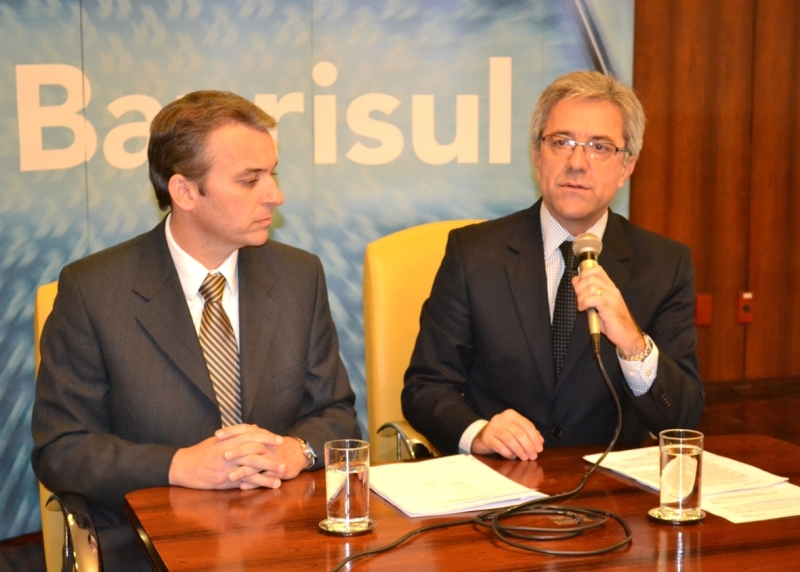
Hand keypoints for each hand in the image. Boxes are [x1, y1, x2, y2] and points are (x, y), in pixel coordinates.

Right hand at [169, 424, 294, 489]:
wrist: (182, 466)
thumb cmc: (199, 452)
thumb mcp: (217, 440)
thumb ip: (235, 435)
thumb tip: (252, 428)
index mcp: (227, 440)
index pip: (251, 435)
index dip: (266, 437)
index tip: (278, 440)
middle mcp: (228, 452)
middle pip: (254, 450)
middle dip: (271, 454)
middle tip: (284, 456)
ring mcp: (226, 467)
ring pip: (251, 467)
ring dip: (268, 470)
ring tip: (281, 472)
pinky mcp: (224, 480)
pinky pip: (244, 481)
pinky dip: (258, 483)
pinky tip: (268, 485)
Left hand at [225, 432, 308, 489]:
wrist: (295, 454)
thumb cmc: (272, 447)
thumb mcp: (260, 437)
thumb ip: (245, 435)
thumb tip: (223, 435)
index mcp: (260, 435)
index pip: (244, 429)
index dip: (231, 431)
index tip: (216, 435)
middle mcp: (267, 445)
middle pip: (251, 446)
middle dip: (237, 451)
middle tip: (223, 456)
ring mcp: (273, 458)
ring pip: (257, 464)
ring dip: (243, 471)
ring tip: (229, 476)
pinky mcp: (278, 471)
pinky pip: (264, 477)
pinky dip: (253, 483)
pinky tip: (242, 487)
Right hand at [471, 409, 543, 459]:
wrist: (481, 437)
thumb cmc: (502, 434)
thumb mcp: (515, 431)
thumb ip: (528, 434)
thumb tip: (540, 441)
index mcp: (511, 415)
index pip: (527, 425)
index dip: (535, 438)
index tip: (539, 449)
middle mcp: (501, 418)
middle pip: (519, 432)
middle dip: (528, 446)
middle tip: (533, 456)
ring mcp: (492, 427)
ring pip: (510, 439)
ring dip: (520, 450)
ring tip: (524, 458)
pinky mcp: (486, 438)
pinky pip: (500, 446)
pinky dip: (508, 453)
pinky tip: (512, 457)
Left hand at [572, 265, 644, 355]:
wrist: (627, 334)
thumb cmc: (612, 320)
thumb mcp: (597, 304)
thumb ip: (587, 291)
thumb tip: (575, 280)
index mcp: (610, 287)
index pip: (597, 269)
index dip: (584, 274)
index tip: (578, 285)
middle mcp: (611, 290)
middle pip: (591, 277)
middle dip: (579, 287)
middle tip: (578, 298)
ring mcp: (611, 298)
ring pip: (591, 287)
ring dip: (581, 296)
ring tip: (581, 305)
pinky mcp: (609, 308)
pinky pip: (594, 299)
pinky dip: (584, 303)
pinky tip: (583, 309)